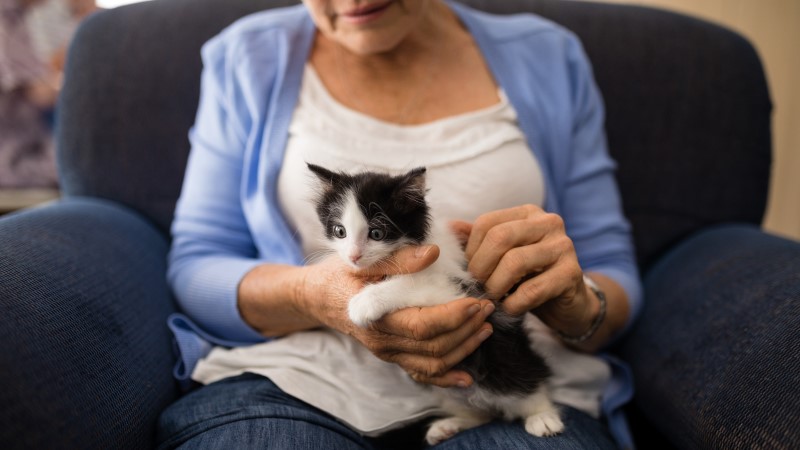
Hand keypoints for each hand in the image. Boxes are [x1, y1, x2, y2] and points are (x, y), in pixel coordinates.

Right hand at [301, 245, 494, 387]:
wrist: (317, 297)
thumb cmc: (339, 274)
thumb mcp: (363, 259)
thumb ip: (399, 258)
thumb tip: (433, 254)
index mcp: (377, 317)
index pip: (423, 326)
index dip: (454, 317)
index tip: (476, 301)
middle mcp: (383, 341)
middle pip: (434, 347)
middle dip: (466, 330)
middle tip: (487, 308)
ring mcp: (388, 352)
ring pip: (432, 363)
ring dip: (463, 348)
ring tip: (485, 328)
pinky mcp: (392, 355)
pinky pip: (421, 373)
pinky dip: (446, 377)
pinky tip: (467, 377)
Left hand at [453, 205, 597, 338]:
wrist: (567, 304)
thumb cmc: (528, 277)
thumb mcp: (502, 256)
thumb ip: (478, 241)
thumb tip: (448, 227)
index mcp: (527, 213)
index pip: (486, 223)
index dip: (470, 251)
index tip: (469, 272)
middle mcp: (548, 223)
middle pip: (500, 238)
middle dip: (481, 268)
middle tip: (477, 287)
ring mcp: (563, 246)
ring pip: (515, 262)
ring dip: (496, 286)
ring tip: (492, 298)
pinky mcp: (571, 273)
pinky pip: (532, 290)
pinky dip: (513, 304)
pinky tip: (510, 309)